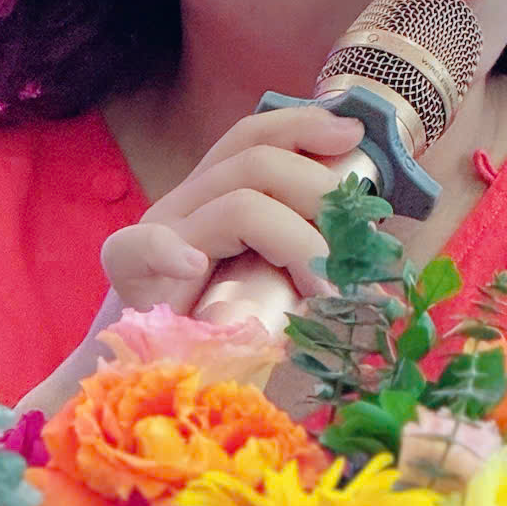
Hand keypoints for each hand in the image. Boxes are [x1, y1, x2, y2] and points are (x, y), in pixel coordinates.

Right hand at [15, 106, 366, 420]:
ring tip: (329, 292)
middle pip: (255, 162)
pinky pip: (147, 245)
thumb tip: (376, 248)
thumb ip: (312, 251)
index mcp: (217, 193)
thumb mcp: (279, 280)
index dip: (301, 126)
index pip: (253, 137)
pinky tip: (193, 266)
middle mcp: (187, 202)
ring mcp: (161, 232)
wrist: (156, 380)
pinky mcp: (131, 272)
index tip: (351, 137)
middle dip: (320, 193)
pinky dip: (171, 250)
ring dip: (299, 243)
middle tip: (360, 250)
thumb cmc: (227, 333)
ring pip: (235, 205)